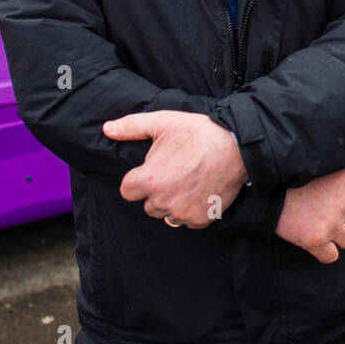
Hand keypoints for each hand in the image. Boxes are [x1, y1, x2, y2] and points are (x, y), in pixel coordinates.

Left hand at [108, 111, 247, 227]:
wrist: (238, 148)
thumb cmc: (198, 133)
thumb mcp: (163, 122)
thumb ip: (131, 127)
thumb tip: (106, 129)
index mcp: (149, 181)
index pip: (127, 190)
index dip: (137, 179)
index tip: (152, 170)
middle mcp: (162, 202)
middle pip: (147, 204)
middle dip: (156, 192)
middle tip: (174, 172)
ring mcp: (182, 213)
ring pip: (167, 214)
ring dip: (173, 203)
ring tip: (188, 181)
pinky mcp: (201, 220)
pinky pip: (188, 221)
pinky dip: (192, 209)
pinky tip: (200, 190)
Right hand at [275, 168, 344, 262]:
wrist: (265, 193)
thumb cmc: (295, 182)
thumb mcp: (323, 171)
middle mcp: (342, 200)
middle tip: (329, 216)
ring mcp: (330, 222)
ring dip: (337, 238)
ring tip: (319, 226)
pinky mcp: (316, 239)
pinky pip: (332, 256)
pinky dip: (324, 252)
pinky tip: (313, 240)